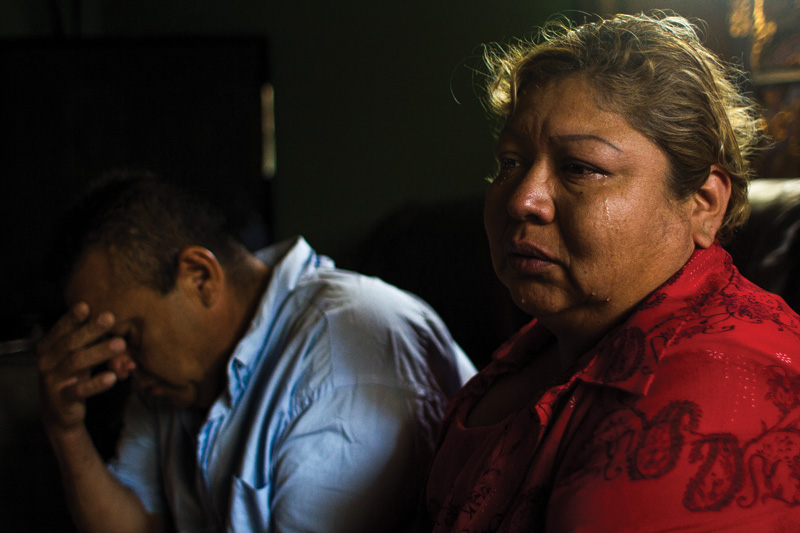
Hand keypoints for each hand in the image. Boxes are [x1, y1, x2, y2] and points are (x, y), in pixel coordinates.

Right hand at [37, 302, 134, 437]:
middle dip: (91, 329)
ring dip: (99, 352)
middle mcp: (46, 363)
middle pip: (70, 343)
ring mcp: (52, 382)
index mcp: (47, 349)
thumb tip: (107, 316)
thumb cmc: (72, 376)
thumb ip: (85, 340)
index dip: (72, 318)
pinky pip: (79, 391)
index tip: (86, 305)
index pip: (60, 330)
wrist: (60, 413)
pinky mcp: (61, 401)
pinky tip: (112, 378)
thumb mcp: (75, 356)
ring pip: (76, 363)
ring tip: (120, 344)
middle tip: (110, 318)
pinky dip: (96, 384)